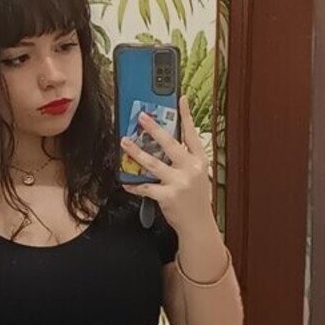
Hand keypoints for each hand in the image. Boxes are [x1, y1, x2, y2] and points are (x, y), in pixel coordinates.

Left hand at [119, 96, 213, 236]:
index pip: (192, 134)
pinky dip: (134, 184)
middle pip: (170, 143)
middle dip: (153, 129)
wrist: (198, 225)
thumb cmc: (196, 200)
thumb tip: (166, 144)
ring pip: (153, 163)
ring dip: (136, 152)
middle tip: (141, 117)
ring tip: (125, 142)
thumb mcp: (197, 176)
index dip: (186, 116)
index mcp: (199, 161)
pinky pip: (145, 187)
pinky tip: (126, 182)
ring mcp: (179, 182)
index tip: (181, 99)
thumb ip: (185, 160)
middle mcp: (190, 169)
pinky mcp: (167, 196)